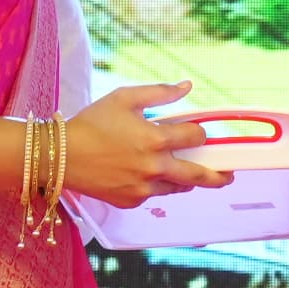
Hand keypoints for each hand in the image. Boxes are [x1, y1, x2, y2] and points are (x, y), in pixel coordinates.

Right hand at [62, 82, 233, 206]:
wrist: (60, 156)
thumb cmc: (91, 123)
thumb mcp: (124, 98)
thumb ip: (159, 92)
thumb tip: (187, 85)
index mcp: (156, 140)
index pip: (196, 137)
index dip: (199, 133)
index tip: (196, 133)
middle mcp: (154, 167)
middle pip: (199, 175)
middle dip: (218, 175)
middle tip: (228, 175)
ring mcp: (143, 188)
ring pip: (177, 187)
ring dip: (183, 179)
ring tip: (184, 172)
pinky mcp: (130, 202)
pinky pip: (153, 195)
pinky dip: (154, 186)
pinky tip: (142, 175)